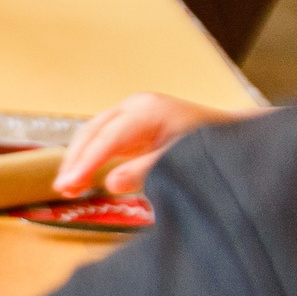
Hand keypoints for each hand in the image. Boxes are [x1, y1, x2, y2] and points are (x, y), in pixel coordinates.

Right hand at [53, 93, 241, 195]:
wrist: (234, 136)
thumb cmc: (212, 146)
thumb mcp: (180, 159)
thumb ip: (144, 171)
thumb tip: (110, 184)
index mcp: (147, 110)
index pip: (107, 138)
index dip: (86, 163)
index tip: (69, 185)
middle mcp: (134, 106)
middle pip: (93, 132)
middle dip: (75, 161)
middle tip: (62, 189)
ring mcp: (131, 113)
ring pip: (92, 134)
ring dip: (78, 160)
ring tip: (66, 188)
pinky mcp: (131, 125)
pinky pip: (102, 139)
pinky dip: (89, 158)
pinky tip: (80, 177)